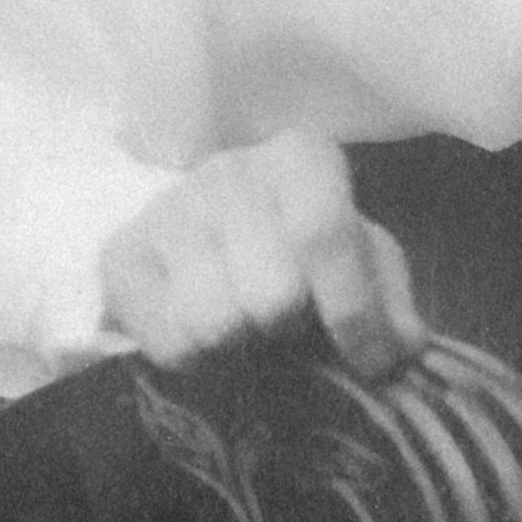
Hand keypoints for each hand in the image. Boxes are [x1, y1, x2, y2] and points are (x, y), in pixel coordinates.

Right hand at [102, 129, 424, 377]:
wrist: (199, 230)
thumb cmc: (296, 244)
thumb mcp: (359, 259)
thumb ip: (389, 299)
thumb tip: (402, 348)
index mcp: (300, 159)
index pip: (324, 236)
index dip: (352, 312)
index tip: (367, 361)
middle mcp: (228, 172)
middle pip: (271, 295)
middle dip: (288, 329)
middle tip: (285, 327)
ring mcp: (166, 210)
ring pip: (216, 324)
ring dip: (239, 347)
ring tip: (243, 329)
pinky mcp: (118, 255)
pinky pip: (166, 344)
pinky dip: (193, 359)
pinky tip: (200, 334)